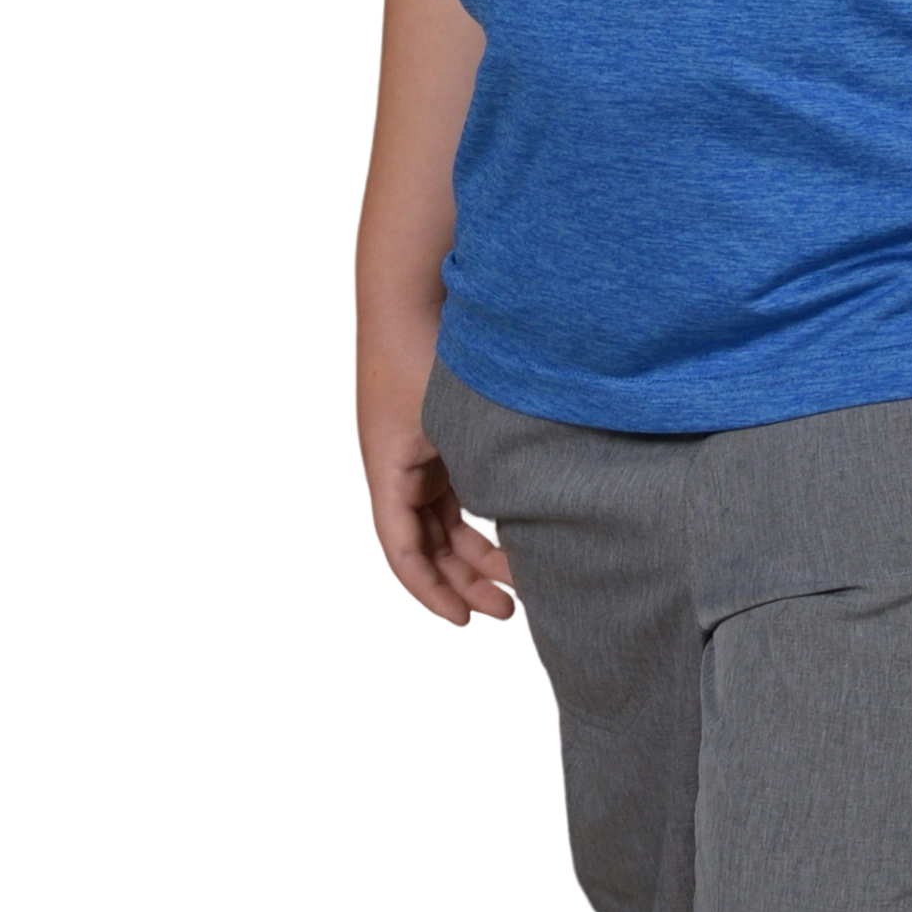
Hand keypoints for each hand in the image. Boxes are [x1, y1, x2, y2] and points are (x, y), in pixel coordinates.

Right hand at [354, 312, 523, 635]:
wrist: (413, 290)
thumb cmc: (426, 349)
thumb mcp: (455, 420)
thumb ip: (481, 469)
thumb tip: (523, 518)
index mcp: (388, 471)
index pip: (402, 553)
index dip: (431, 593)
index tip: (464, 621)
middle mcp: (399, 470)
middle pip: (429, 546)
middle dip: (464, 582)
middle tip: (508, 610)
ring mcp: (419, 454)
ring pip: (446, 523)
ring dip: (477, 553)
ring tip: (521, 582)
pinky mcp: (440, 437)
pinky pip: (457, 493)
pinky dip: (482, 517)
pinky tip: (516, 533)